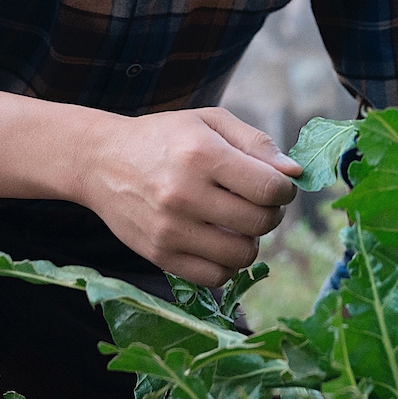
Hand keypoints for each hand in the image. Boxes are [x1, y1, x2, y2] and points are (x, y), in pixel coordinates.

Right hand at [77, 107, 302, 286]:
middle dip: (272, 213)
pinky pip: (216, 276)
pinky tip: (220, 241)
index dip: (285, 190)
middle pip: (260, 223)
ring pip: (242, 255)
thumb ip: (256, 143)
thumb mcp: (210, 121)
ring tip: (238, 222)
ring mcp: (170, 230)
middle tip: (259, 202)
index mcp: (202, 155)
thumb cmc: (164, 137)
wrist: (102, 161)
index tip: (278, 185)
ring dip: (252, 240)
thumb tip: (295, 173)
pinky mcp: (159, 256)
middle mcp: (185, 195)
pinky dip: (228, 263)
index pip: (269, 189)